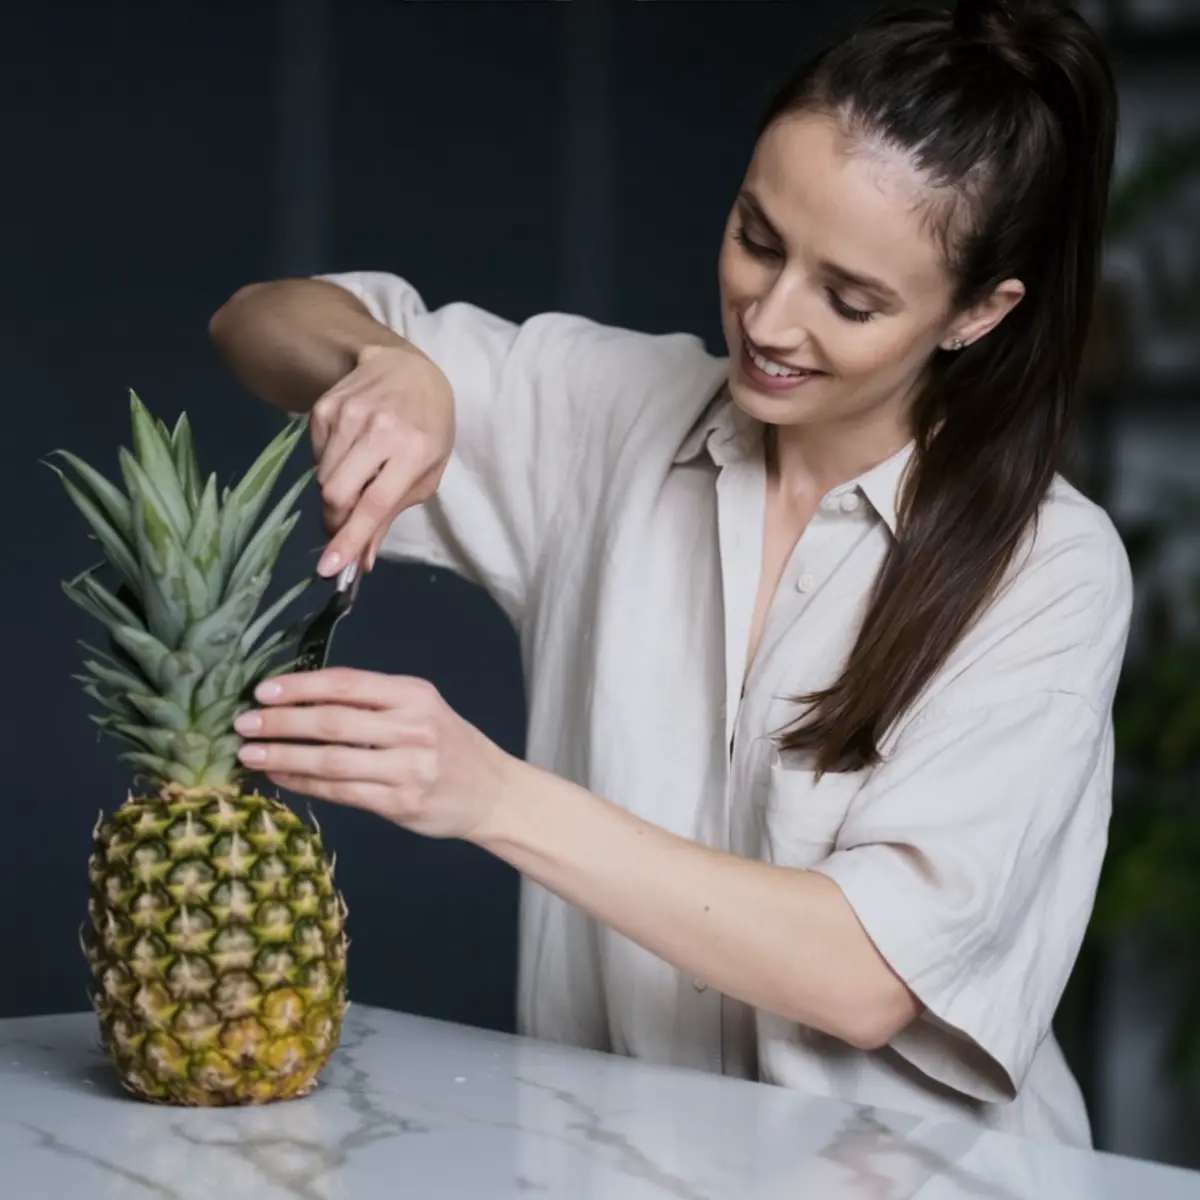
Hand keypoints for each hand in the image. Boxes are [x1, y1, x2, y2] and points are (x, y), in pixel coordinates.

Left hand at [233, 668, 512, 839]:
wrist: (493, 792)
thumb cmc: (449, 746)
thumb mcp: (421, 709)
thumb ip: (372, 703)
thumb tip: (299, 702)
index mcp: (414, 694)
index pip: (346, 684)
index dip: (300, 686)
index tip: (263, 690)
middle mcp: (412, 727)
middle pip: (333, 721)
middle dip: (282, 722)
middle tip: (243, 723)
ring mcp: (408, 768)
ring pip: (332, 760)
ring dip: (284, 756)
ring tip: (250, 754)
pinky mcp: (400, 803)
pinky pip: (341, 792)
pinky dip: (305, 784)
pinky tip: (281, 778)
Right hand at [310, 342, 454, 574]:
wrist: (407, 369)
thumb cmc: (427, 428)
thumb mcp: (426, 473)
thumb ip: (392, 515)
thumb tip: (362, 559)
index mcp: (414, 450)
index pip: (375, 502)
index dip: (351, 537)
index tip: (330, 567)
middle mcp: (378, 430)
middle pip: (336, 492)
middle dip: (336, 521)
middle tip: (346, 527)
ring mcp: (347, 415)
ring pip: (322, 478)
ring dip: (336, 493)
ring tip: (359, 477)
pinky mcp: (324, 407)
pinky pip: (314, 457)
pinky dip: (329, 466)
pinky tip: (351, 451)